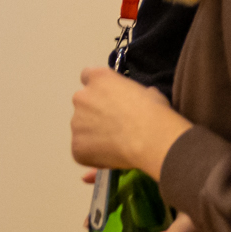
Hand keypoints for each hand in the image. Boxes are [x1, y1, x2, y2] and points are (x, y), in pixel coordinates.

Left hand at [70, 66, 191, 178]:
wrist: (152, 141)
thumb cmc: (154, 113)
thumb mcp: (149, 93)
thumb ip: (133, 92)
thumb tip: (137, 99)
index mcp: (98, 79)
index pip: (87, 76)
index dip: (98, 88)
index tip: (107, 98)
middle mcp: (81, 97)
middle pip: (83, 103)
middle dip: (94, 112)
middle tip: (115, 125)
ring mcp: (76, 123)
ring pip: (82, 127)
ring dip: (93, 133)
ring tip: (116, 143)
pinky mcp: (76, 146)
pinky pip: (82, 149)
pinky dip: (93, 153)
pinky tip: (112, 156)